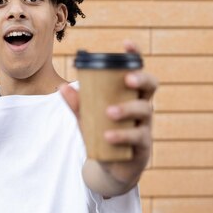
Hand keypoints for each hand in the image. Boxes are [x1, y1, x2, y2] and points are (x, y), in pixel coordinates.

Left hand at [60, 40, 157, 183]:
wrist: (111, 169)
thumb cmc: (103, 136)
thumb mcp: (88, 119)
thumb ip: (77, 105)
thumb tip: (61, 88)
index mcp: (131, 96)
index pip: (138, 71)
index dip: (135, 56)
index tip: (126, 43)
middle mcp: (142, 108)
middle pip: (151, 87)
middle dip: (141, 79)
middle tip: (128, 79)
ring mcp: (145, 127)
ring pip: (145, 112)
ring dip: (127, 109)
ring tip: (109, 112)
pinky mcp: (143, 147)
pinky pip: (137, 138)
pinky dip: (122, 135)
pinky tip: (108, 135)